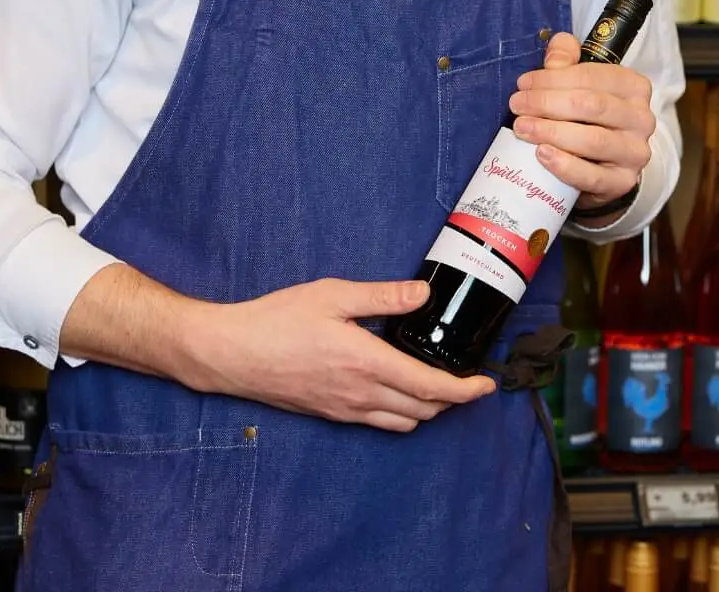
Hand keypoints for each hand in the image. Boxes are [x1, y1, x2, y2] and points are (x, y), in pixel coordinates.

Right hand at [182, 278, 494, 431]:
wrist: (231, 354)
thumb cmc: (277, 320)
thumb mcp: (333, 295)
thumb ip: (382, 297)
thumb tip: (423, 295)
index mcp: (367, 364)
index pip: (431, 387)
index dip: (466, 391)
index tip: (487, 385)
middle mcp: (361, 395)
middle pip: (424, 411)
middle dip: (452, 399)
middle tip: (465, 377)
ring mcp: (345, 410)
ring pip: (403, 423)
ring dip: (427, 409)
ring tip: (436, 384)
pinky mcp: (330, 415)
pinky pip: (378, 423)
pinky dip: (400, 413)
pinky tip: (396, 389)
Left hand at [509, 31, 655, 220]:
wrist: (602, 168)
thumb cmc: (588, 120)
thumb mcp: (580, 86)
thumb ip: (568, 62)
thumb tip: (559, 44)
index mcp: (633, 87)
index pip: (592, 77)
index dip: (553, 78)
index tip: (523, 84)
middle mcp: (641, 118)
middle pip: (590, 105)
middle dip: (547, 103)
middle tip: (517, 105)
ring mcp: (635, 153)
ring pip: (592, 140)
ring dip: (551, 132)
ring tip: (522, 128)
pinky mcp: (623, 182)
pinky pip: (592, 175)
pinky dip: (564, 165)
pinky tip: (541, 154)